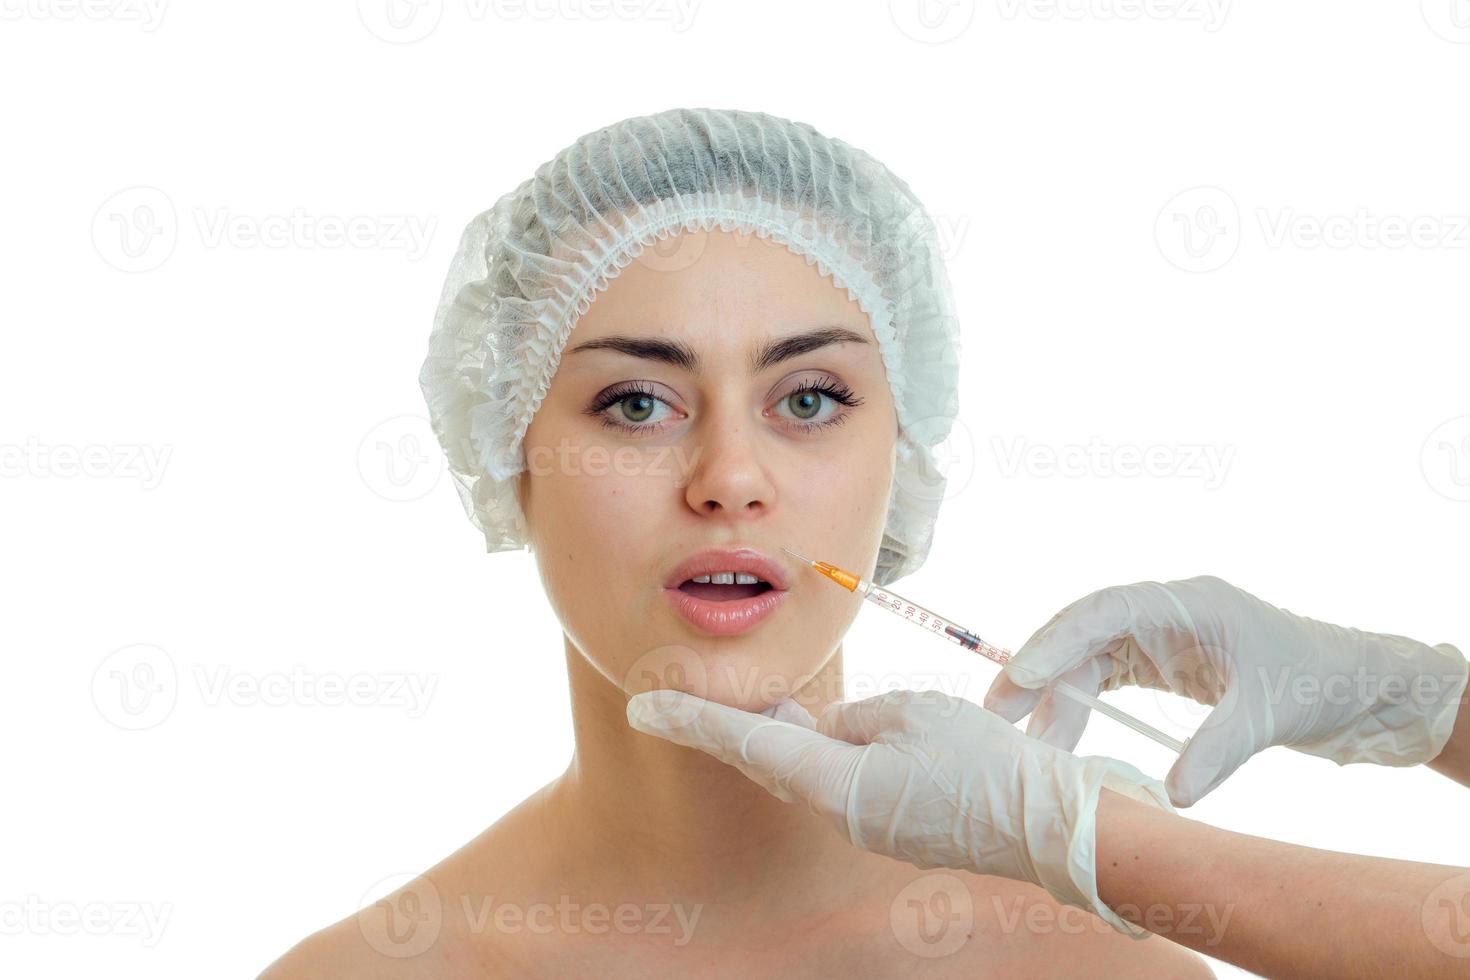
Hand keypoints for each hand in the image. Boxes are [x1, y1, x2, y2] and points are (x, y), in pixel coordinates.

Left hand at [626, 688, 1171, 935]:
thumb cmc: (983, 764)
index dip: (694, 720)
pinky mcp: (890, 824)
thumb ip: (853, 717)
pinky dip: (827, 748)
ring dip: (786, 732)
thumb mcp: (911, 714)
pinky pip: (841, 778)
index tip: (645, 706)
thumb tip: (828, 727)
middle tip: (689, 695)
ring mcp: (865, 824)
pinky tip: (830, 726)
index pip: (748, 742)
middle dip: (734, 723)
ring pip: (806, 766)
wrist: (1047, 828)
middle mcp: (838, 811)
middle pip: (770, 757)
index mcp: (835, 783)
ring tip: (769, 697)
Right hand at [983, 575, 1468, 806]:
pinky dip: (1081, 711)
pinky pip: (1106, 683)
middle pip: (1083, 635)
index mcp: (1187, 603)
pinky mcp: (1162, 666)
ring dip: (1056, 701)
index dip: (1056, 640)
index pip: (1105, 611)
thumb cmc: (1319, 681)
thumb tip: (1172, 796)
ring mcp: (1160, 639)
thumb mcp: (1269, 713)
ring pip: (1088, 663)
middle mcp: (1164, 614)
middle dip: (1038, 672)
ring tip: (1028, 748)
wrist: (1358, 689)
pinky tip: (1062, 745)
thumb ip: (1217, 749)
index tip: (1019, 674)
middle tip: (999, 715)